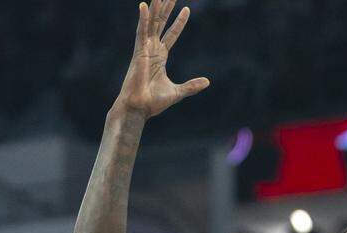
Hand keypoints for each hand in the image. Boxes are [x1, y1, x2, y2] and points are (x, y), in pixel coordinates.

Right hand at [114, 0, 208, 119]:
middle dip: (166, 9)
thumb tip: (207, 82)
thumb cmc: (153, 102)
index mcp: (159, 57)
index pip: (171, 35)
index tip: (187, 9)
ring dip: (155, 8)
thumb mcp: (178, 92)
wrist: (140, 108)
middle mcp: (151, 50)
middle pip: (160, 24)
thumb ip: (191, 86)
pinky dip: (142, 19)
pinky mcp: (138, 52)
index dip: (179, 23)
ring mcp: (144, 49)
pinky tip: (144, 5)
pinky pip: (141, 32)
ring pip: (151, 23)